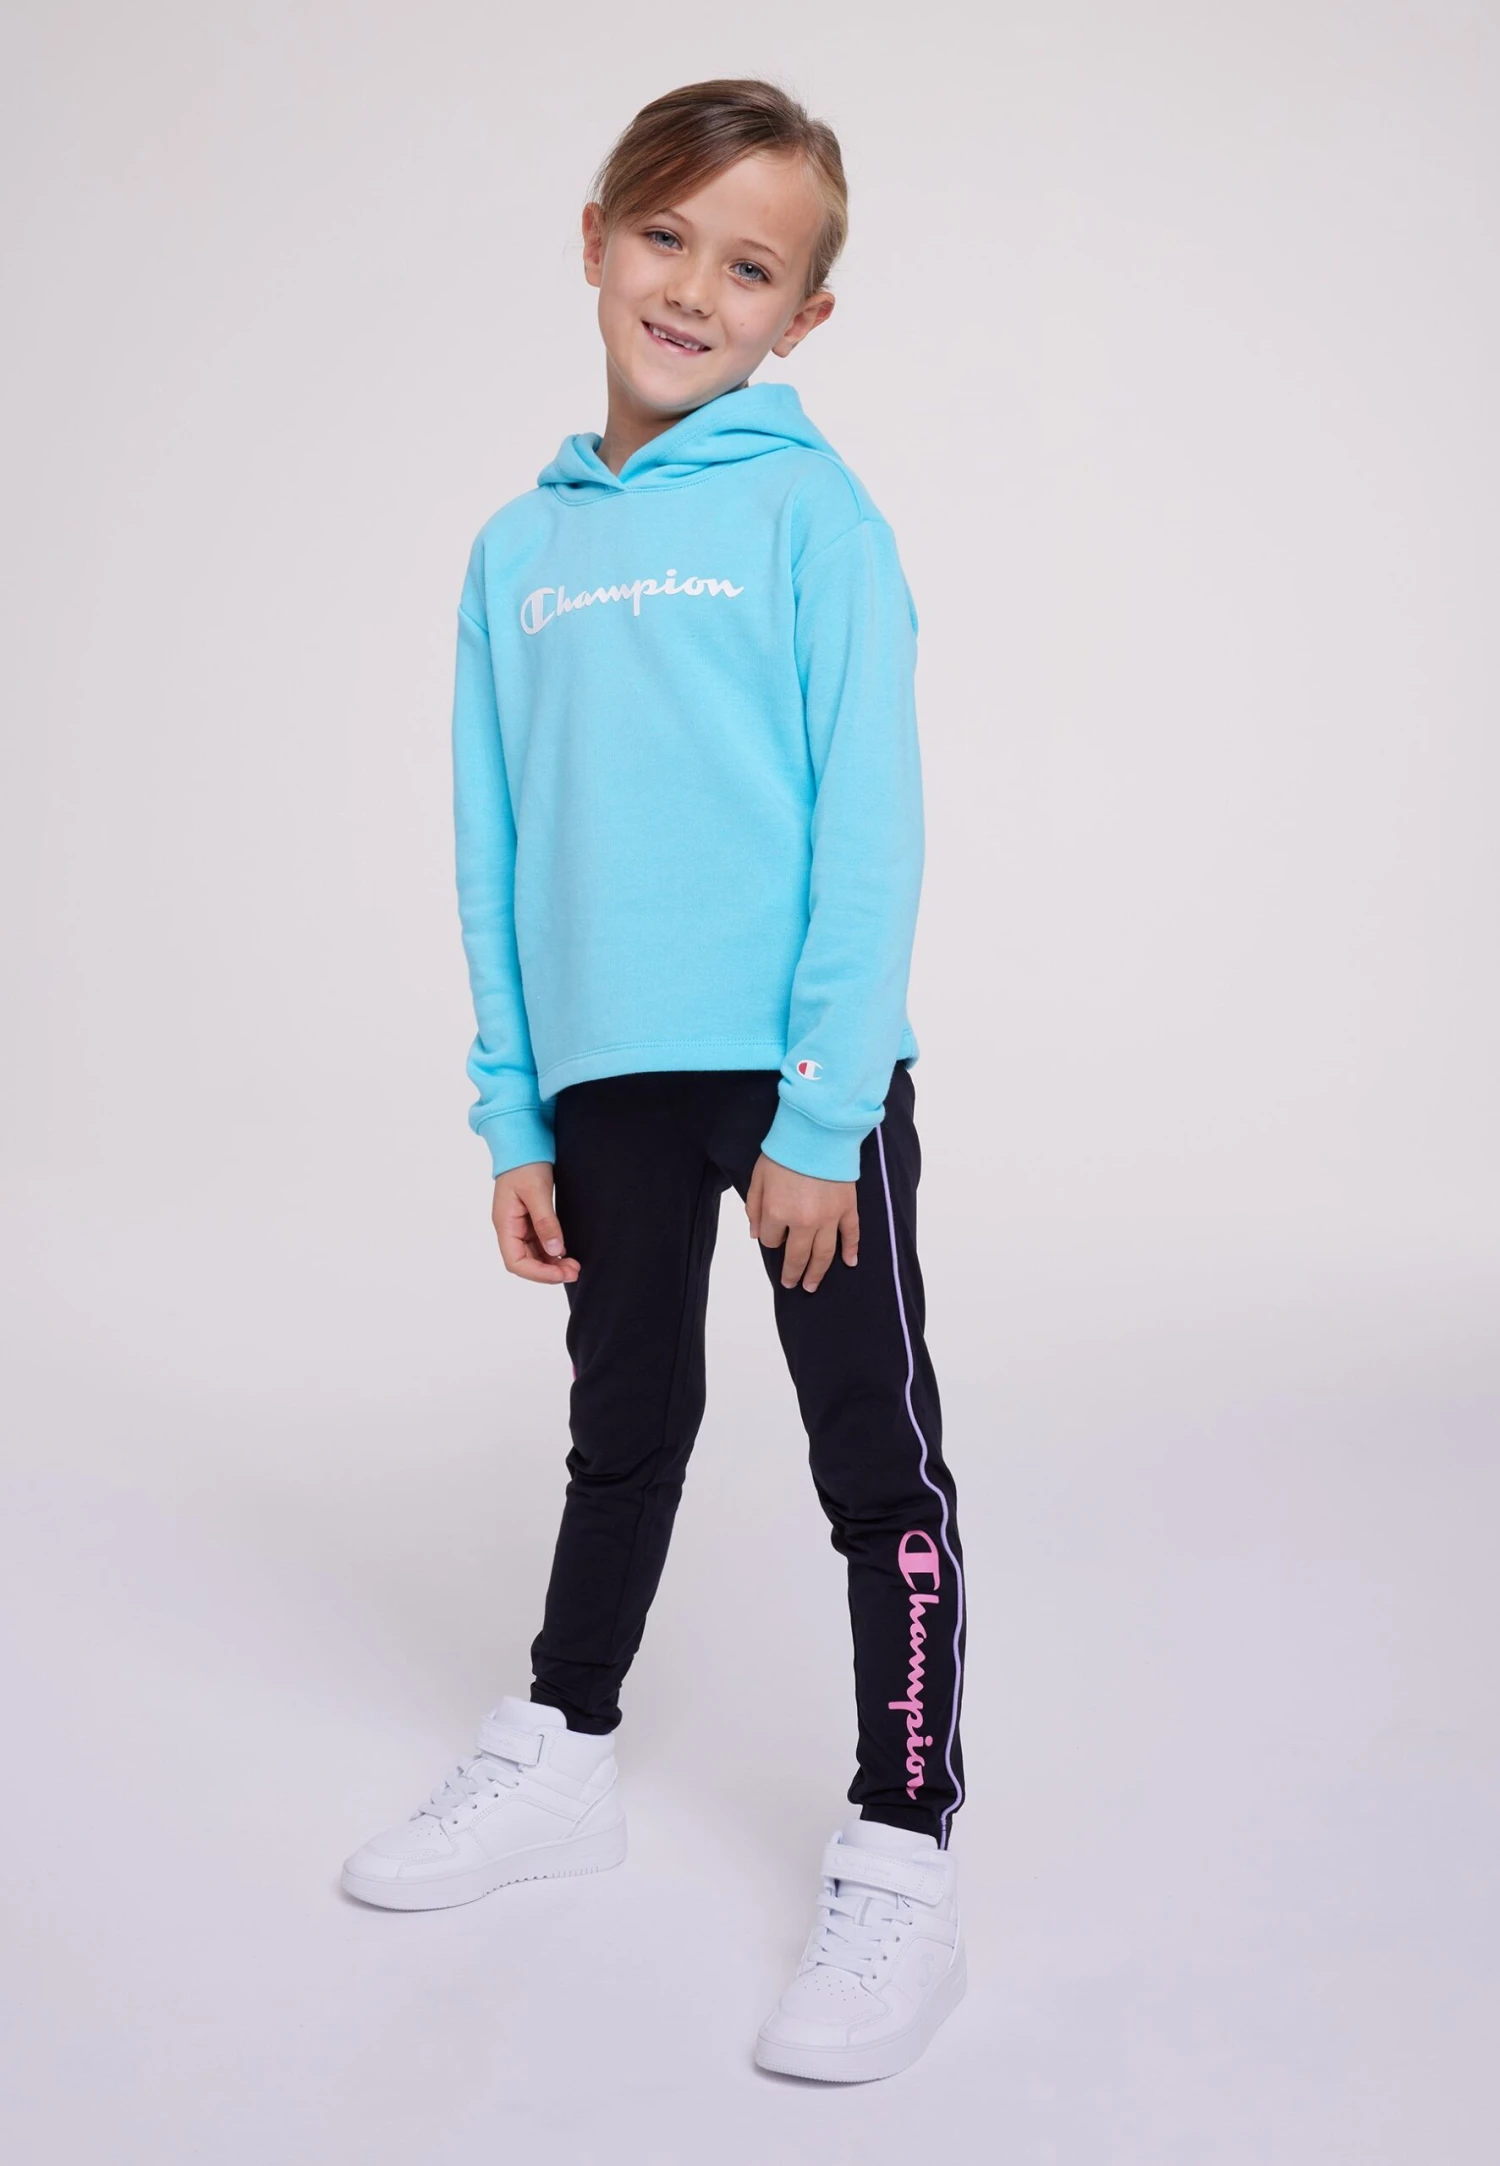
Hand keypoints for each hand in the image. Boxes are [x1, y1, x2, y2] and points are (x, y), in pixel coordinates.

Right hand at [491, 1162, 580, 1284]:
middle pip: (525, 1262)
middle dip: (549, 1271)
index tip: (561, 1274)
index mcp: (505, 1223)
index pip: (516, 1262)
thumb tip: (556, 1249)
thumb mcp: (537, 1192)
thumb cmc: (525, 1163)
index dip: (538, 1273)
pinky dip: (552, 1251)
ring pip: (534, 1255)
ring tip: (575, 1265)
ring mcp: (520, 1225)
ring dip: (552, 1263)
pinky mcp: (530, 1220)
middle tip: (575, 1270)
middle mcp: (510, 1228)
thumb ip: (545, 1222)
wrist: (524, 1143)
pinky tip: (567, 1252)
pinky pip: (540, 1243)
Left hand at [746, 1153, 858, 1291]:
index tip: (772, 1233)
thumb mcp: (758, 1176)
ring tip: (811, 1285)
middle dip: (792, 1273)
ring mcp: (828, 1218)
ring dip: (817, 1272)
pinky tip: (849, 1263)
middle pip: (797, 1256)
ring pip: (823, 1254)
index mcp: (777, 1213)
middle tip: (792, 1284)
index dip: (769, 1238)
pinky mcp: (847, 1208)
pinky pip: (851, 1235)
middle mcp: (803, 1222)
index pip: (770, 1240)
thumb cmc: (785, 1152)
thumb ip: (754, 1207)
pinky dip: (851, 1250)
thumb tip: (756, 1234)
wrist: (817, 1132)